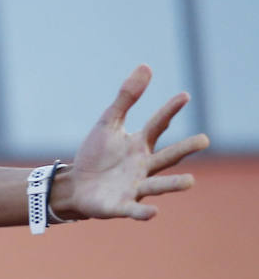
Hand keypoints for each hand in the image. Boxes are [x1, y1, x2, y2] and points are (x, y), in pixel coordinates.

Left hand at [66, 65, 209, 220]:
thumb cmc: (96, 155)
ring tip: (190, 182)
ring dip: (172, 184)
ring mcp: (134, 186)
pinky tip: (153, 212)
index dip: (169, 111)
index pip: (157, 125)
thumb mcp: (108, 123)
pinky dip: (143, 212)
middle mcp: (143, 166)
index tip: (184, 95)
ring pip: (157, 185)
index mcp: (140, 144)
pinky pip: (134, 209)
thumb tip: (146, 65)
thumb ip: (126, 98)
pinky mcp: (121, 206)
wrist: (75, 185)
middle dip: (184, 149)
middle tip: (203, 140)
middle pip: (166, 156)